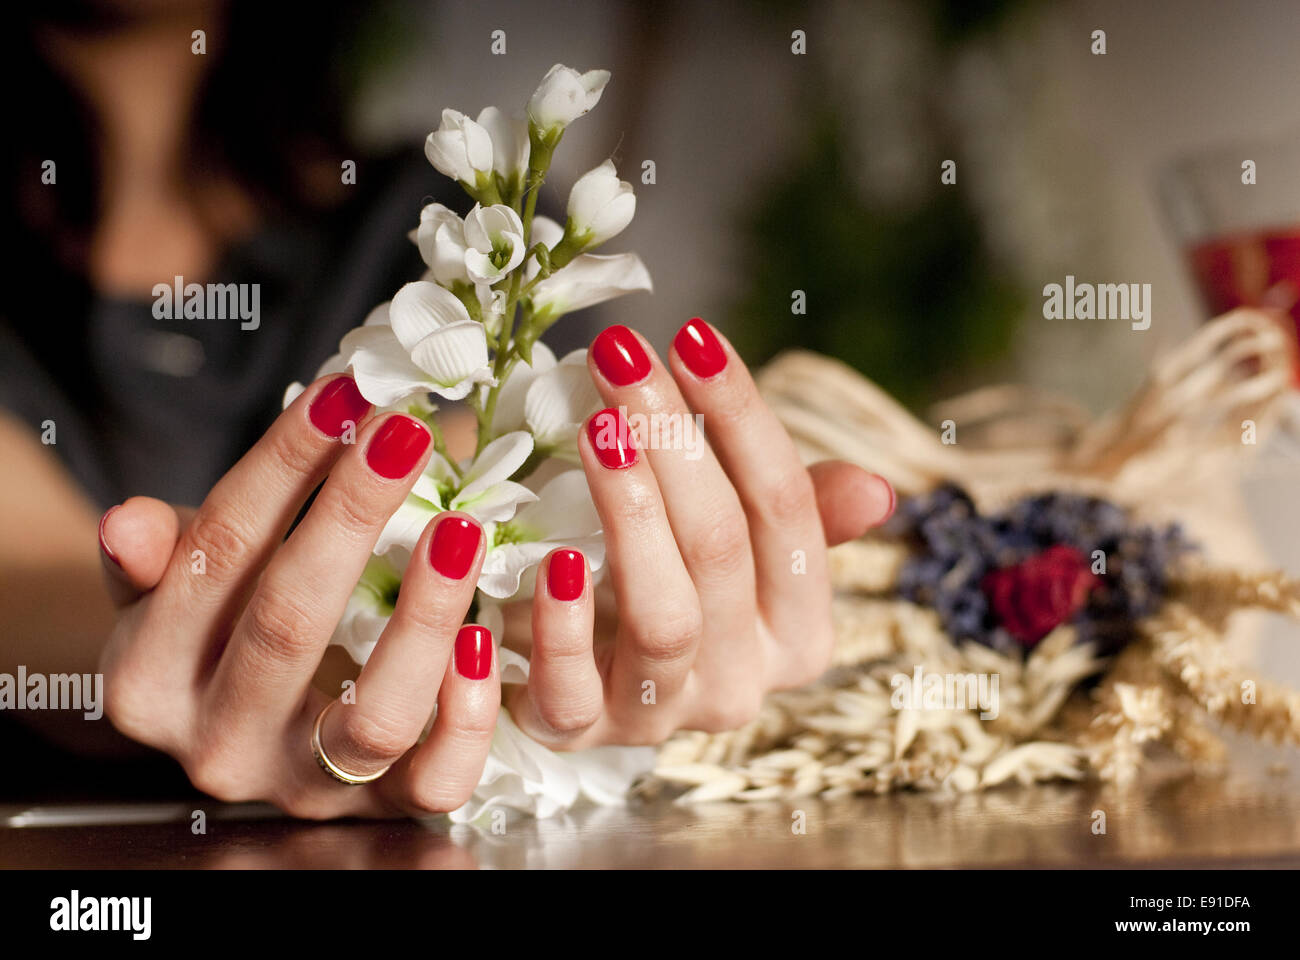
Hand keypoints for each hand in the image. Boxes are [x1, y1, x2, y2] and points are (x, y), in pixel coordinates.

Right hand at [98, 376, 502, 818]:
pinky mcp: (385, 809)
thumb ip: (160, 556)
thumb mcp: (176, 589)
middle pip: (289, 624)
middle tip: (404, 434)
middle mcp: (221, 744)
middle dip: (350, 516)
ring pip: (373, 716)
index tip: (344, 395)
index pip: (216, 555)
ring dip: (425, 614)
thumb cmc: (224, 629)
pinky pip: (437, 780)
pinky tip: (487, 637)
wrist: (250, 726)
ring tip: (462, 528)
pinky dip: (468, 713)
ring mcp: (308, 786)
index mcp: (150, 681)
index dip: (281, 467)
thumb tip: (130, 523)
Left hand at [501, 320, 893, 748]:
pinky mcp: (578, 731)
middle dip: (672, 441)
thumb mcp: (733, 541)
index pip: (788, 514)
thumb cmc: (662, 577)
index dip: (742, 419)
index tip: (693, 337)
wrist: (573, 663)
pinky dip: (562, 624)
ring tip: (597, 426)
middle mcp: (742, 683)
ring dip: (630, 512)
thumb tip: (878, 492)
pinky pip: (572, 689)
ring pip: (665, 616)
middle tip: (621, 357)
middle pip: (722, 549)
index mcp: (797, 633)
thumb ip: (796, 514)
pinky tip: (548, 558)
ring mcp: (660, 715)